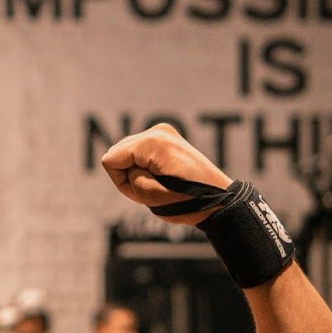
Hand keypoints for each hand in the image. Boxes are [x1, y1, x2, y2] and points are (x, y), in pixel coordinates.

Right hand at [101, 124, 231, 225]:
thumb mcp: (149, 196)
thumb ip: (127, 176)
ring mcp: (164, 132)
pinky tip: (164, 176)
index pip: (111, 159)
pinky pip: (140, 152)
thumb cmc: (188, 201)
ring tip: (162, 183)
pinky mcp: (168, 137)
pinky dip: (146, 166)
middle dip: (129, 174)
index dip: (122, 182)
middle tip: (156, 189)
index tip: (145, 191)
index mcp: (152, 142)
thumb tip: (120, 160)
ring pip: (128, 153)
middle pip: (118, 153)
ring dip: (138, 171)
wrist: (221, 199)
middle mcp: (157, 131)